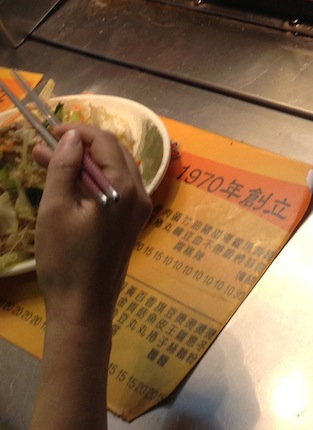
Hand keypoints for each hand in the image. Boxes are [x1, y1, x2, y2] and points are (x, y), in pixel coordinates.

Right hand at [32, 125, 151, 327]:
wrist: (83, 309)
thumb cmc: (65, 261)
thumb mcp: (56, 210)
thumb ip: (64, 168)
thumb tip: (71, 137)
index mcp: (123, 187)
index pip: (105, 142)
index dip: (78, 132)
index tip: (50, 132)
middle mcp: (139, 192)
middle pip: (113, 152)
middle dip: (80, 145)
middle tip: (46, 146)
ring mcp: (138, 208)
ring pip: (114, 169)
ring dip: (85, 162)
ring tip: (51, 160)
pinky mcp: (132, 222)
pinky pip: (117, 187)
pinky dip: (94, 179)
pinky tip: (70, 183)